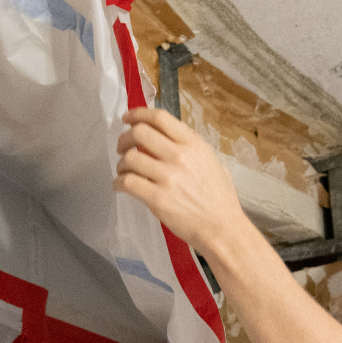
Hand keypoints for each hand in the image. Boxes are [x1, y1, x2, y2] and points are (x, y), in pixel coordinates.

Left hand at [114, 107, 248, 253]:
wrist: (222, 228)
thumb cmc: (219, 199)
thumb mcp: (212, 161)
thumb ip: (191, 146)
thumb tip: (169, 136)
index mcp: (193, 145)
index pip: (160, 118)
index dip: (138, 114)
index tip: (128, 117)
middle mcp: (180, 156)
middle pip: (139, 133)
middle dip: (124, 138)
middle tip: (122, 147)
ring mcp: (168, 178)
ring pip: (129, 158)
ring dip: (121, 164)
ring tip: (124, 171)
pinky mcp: (157, 198)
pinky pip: (127, 182)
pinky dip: (119, 182)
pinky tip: (121, 186)